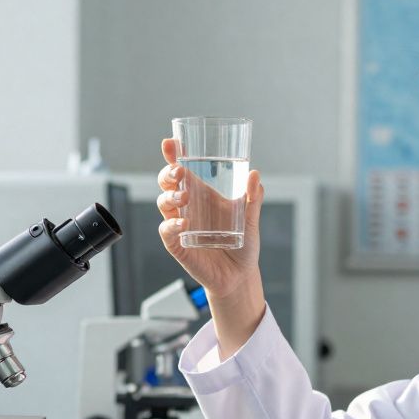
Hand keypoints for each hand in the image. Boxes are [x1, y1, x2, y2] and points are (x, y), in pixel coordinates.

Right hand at [155, 138, 264, 300]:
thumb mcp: (250, 219)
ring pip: (163, 203)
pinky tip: (184, 224)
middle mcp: (187, 207)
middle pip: (167, 183)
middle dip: (168, 174)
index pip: (182, 170)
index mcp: (202, 195)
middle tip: (179, 172)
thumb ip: (253, 199)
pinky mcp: (178, 245)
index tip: (170, 143)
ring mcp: (180, 225)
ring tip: (184, 198)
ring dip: (170, 197)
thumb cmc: (243, 244)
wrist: (239, 275)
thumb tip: (255, 175)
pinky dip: (172, 226)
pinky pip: (167, 231)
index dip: (173, 156)